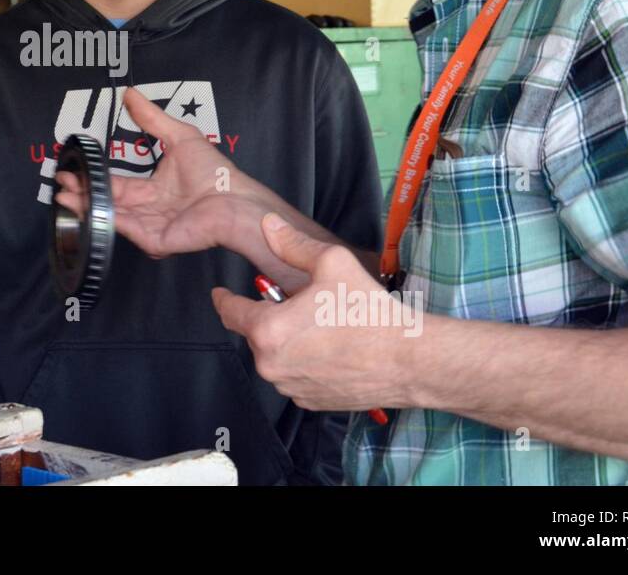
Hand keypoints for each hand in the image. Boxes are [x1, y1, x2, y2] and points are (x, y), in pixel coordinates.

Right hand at [54, 87, 258, 258]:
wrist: (234, 200)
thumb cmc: (214, 172)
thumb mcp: (179, 136)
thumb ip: (151, 118)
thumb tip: (130, 92)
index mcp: (153, 190)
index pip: (118, 184)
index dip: (95, 177)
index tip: (72, 168)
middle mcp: (149, 210)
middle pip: (109, 202)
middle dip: (83, 193)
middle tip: (60, 181)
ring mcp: (149, 227)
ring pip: (111, 216)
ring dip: (87, 205)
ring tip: (63, 194)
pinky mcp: (153, 241)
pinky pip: (125, 228)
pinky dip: (104, 217)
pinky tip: (86, 205)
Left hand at [212, 213, 418, 411]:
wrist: (408, 360)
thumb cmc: (369, 313)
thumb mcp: (331, 263)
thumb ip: (292, 244)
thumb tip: (268, 226)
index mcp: (268, 330)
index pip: (229, 312)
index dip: (223, 298)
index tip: (219, 293)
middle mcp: (271, 364)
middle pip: (255, 333)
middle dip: (270, 317)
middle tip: (303, 305)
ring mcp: (290, 387)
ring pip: (275, 356)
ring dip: (287, 341)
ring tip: (322, 327)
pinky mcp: (309, 401)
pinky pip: (294, 376)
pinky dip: (303, 362)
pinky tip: (330, 349)